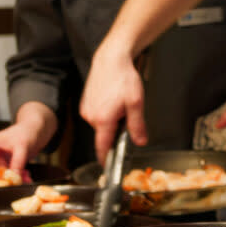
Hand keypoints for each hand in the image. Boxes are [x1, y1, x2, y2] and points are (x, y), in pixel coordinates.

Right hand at [0, 123, 36, 174]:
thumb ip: (17, 162)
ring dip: (11, 179)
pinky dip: (17, 177)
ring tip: (24, 176)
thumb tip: (14, 177)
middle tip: (12, 178)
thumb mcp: (21, 147)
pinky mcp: (7, 163)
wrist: (36, 131)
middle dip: (0, 177)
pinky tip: (26, 175)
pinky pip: (8, 175)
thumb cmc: (26, 132)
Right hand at [80, 41, 146, 161]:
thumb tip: (139, 141)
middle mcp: (91, 116)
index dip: (105, 159)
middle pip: (104, 135)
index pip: (102, 147)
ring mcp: (86, 110)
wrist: (111, 59)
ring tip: (119, 103)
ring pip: (101, 125)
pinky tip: (112, 100)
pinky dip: (105, 113)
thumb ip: (137, 126)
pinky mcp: (85, 104)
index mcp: (103, 119)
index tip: (108, 167)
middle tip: (127, 115)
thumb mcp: (136, 104)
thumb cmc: (123, 78)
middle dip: (116, 132)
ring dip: (111, 121)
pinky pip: (97, 116)